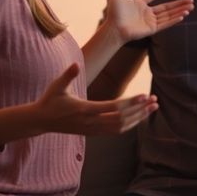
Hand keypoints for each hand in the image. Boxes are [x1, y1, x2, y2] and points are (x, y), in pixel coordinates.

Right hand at [33, 63, 158, 134]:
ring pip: (121, 127)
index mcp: (84, 110)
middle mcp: (91, 122)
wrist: (42, 121)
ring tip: (153, 107)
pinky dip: (131, 124)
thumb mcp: (57, 85)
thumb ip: (68, 75)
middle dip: (140, 110)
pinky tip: (141, 116)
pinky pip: (116, 131)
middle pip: (121, 118)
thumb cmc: (50, 100)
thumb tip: (75, 64)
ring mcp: (93, 129)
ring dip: (139, 117)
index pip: (112, 108)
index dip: (129, 103)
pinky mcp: (94, 132)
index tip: (143, 96)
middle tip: (154, 99)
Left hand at [104, 0, 194, 42]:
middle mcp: (147, 13)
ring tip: (191, 6)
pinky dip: (175, 19)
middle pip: (166, 7)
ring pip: (169, 15)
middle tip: (191, 0)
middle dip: (179, 4)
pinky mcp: (152, 29)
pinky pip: (166, 23)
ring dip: (180, 10)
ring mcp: (150, 21)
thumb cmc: (114, 13)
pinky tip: (183, 15)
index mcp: (139, 4)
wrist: (114, 28)